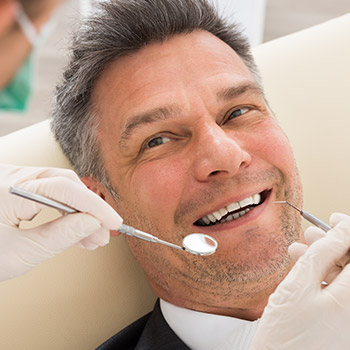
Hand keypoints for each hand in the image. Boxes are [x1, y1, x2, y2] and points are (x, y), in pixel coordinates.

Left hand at [0, 163, 121, 281]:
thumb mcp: (19, 253)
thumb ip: (60, 236)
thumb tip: (91, 223)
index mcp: (8, 189)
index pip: (65, 189)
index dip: (95, 206)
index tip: (113, 222)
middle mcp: (11, 177)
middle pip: (65, 184)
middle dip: (89, 209)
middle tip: (103, 233)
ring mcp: (12, 180)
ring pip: (59, 189)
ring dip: (79, 212)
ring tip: (92, 237)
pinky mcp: (14, 188)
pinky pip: (48, 194)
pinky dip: (64, 211)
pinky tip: (75, 228)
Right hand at [250, 213, 349, 349]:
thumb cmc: (286, 333)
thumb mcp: (300, 284)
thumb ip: (324, 252)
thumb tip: (343, 228)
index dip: (349, 230)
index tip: (333, 219)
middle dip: (334, 244)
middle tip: (309, 235)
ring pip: (345, 276)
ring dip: (324, 259)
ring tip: (297, 251)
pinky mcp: (342, 322)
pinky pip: (338, 291)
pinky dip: (321, 277)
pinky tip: (300, 269)